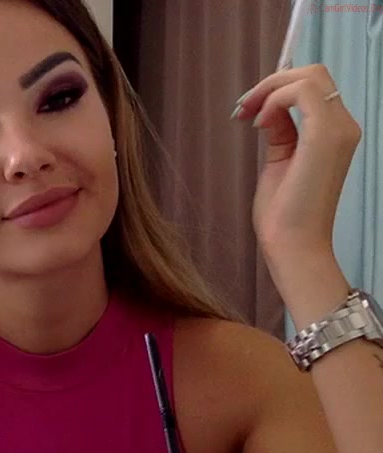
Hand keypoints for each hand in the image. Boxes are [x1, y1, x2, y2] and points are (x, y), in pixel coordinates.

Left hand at [232, 64, 361, 268]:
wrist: (293, 244)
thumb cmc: (285, 213)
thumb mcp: (280, 160)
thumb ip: (281, 132)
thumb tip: (269, 109)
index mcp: (335, 132)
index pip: (312, 88)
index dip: (275, 89)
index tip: (246, 110)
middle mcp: (344, 126)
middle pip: (313, 74)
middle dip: (270, 83)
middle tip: (243, 108)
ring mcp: (339, 129)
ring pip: (309, 76)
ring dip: (270, 88)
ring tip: (248, 114)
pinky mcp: (326, 136)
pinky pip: (302, 91)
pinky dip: (274, 99)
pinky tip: (259, 123)